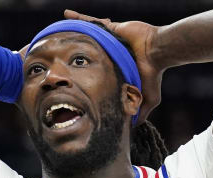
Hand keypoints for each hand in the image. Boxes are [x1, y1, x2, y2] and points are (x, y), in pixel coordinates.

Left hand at [64, 9, 163, 123]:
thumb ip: (141, 111)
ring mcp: (110, 40)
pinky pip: (91, 21)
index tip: (73, 82)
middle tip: (58, 57)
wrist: (157, 53)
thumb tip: (133, 127)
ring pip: (88, 36)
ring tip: (56, 33)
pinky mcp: (111, 28)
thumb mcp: (149, 99)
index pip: (98, 70)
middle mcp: (111, 53)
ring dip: (74, 33)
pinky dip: (79, 17)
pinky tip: (66, 14)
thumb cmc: (153, 74)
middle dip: (75, 53)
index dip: (86, 74)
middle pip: (88, 52)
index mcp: (116, 67)